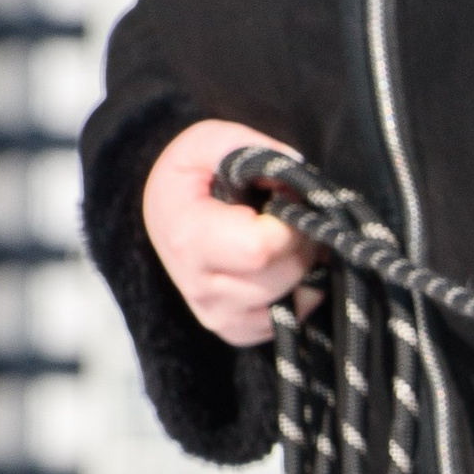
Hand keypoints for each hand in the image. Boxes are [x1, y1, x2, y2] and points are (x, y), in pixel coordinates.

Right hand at [142, 119, 319, 346]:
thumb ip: (244, 147)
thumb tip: (294, 169)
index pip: (261, 249)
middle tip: (290, 215)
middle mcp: (201, 288)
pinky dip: (300, 290)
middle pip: (283, 275)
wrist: (168, 213)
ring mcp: (219, 316)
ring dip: (305, 265)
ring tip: (285, 236)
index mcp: (189, 240)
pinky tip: (282, 262)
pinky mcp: (238, 331)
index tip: (285, 198)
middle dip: (302, 240)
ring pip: (294, 300)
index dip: (289, 222)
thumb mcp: (207, 142)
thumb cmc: (191, 176)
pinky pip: (291, 318)